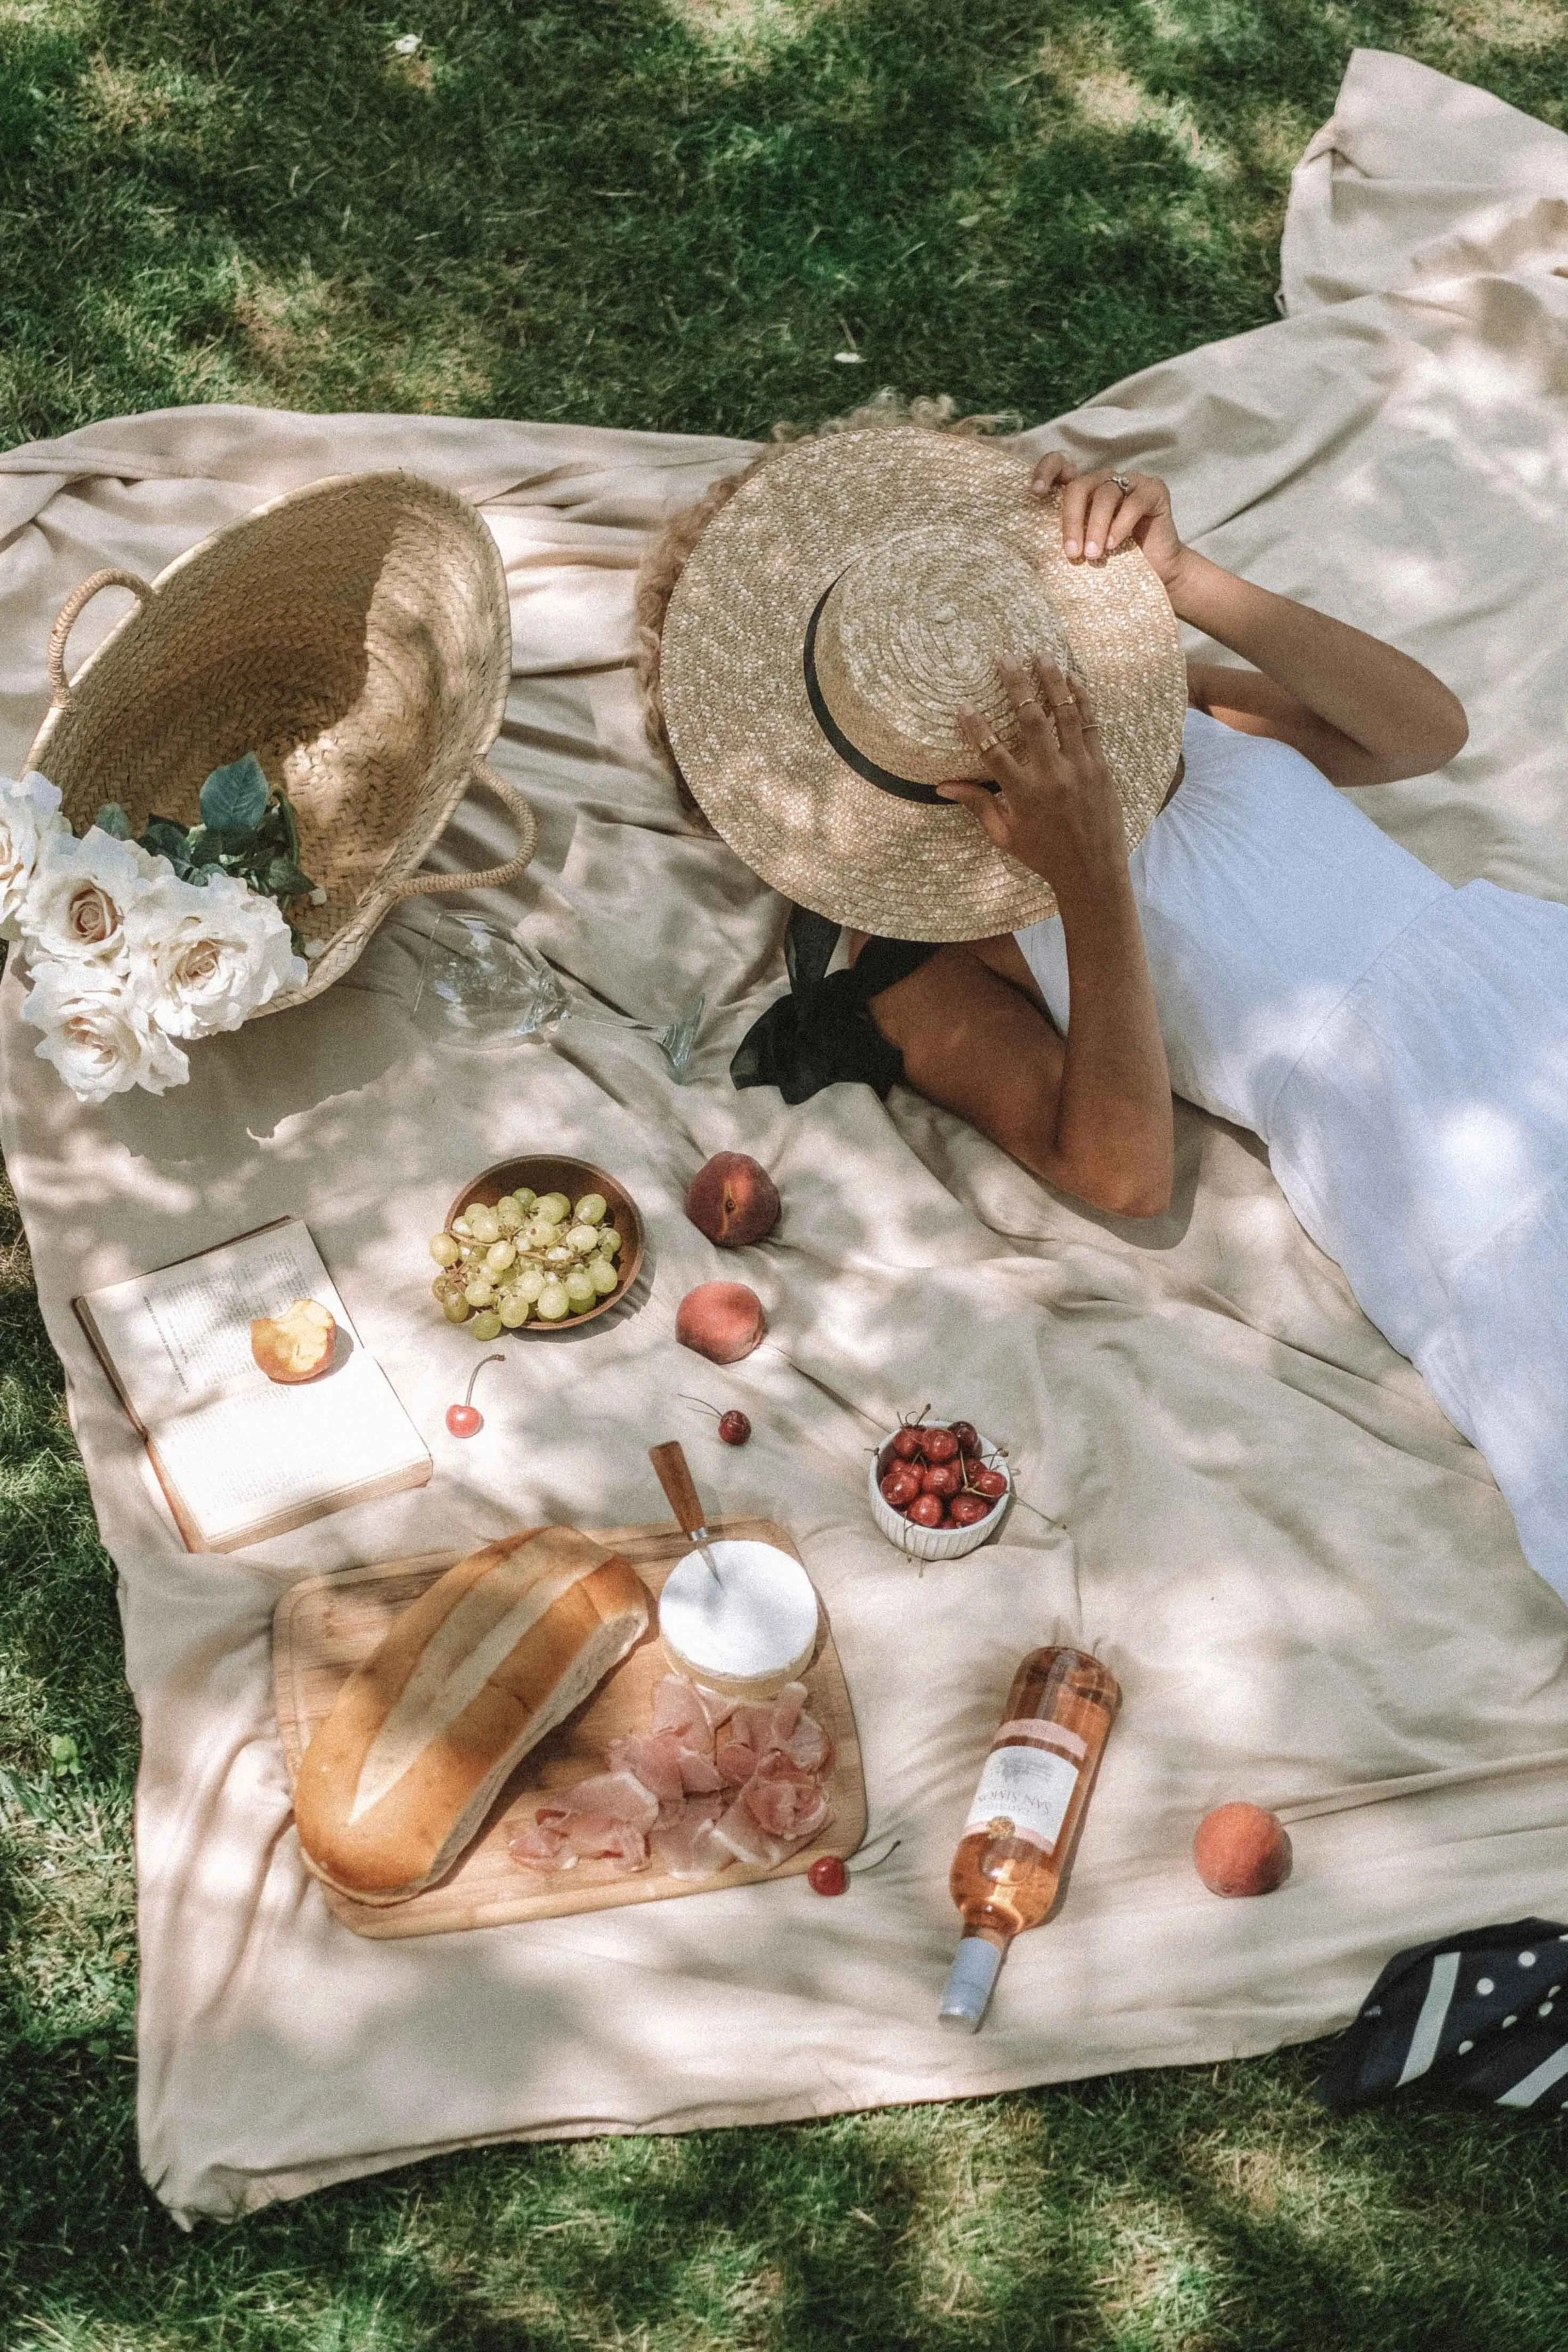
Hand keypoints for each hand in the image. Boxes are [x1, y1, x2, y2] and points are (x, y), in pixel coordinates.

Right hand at [936, 657, 1128, 907]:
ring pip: (1065, 714)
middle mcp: (1051, 776)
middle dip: (1017, 685)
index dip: (975, 726)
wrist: (1092, 870)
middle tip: (1005, 657)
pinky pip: (1091, 725)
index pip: (992, 751)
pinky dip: (1083, 700)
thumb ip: (978, 805)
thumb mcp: (1005, 835)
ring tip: (1042, 655)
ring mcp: (1079, 768)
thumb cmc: (1043, 855)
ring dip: (1053, 681)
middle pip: (1031, 720)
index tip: (962, 705)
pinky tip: (1074, 679)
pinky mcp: (1100, 766)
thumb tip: (943, 787)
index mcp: (1023, 793)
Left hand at [1029, 450, 1185, 588]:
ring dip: (1095, 527)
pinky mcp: (1153, 489)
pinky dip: (1120, 525)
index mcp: (1085, 489)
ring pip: (1105, 495)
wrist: (1158, 571)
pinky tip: (1113, 545)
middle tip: (1071, 552)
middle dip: (1071, 520)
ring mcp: (1131, 481)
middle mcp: (1105, 480)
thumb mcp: (1085, 545)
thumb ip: (1069, 534)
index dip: (1046, 471)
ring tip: (1092, 555)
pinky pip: (1133, 503)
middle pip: (1080, 486)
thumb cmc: (1116, 560)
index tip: (1036, 493)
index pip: (1061, 465)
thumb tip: (1036, 541)